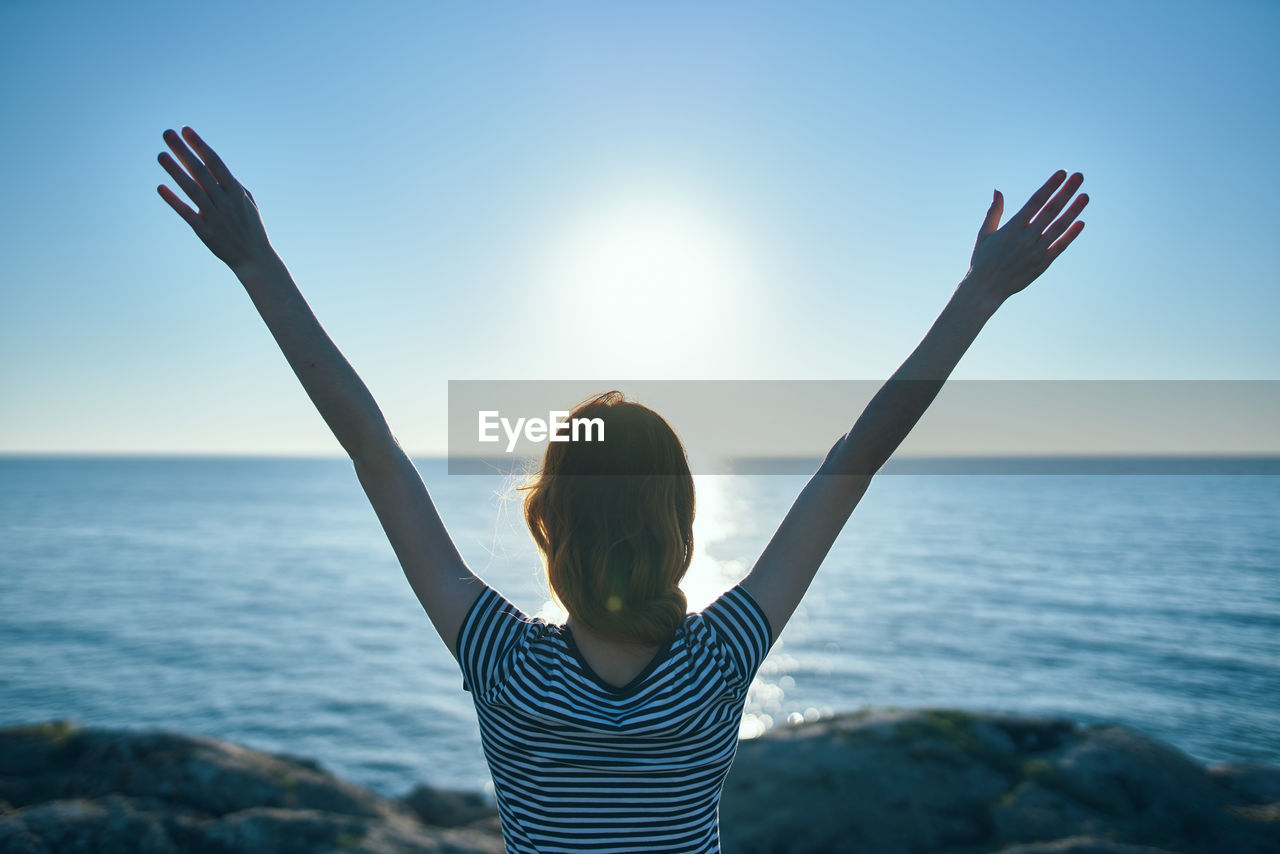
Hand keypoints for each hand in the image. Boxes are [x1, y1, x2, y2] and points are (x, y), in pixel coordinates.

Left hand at [157, 127, 273, 272]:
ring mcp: (215, 217)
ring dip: (175, 171)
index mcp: (237, 192)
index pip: (216, 163)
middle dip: (183, 151)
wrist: (254, 258)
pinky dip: (174, 200)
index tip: (185, 130)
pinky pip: (187, 213)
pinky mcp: (205, 232)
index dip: (200, 145)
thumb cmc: (250, 227)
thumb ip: (232, 184)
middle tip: (167, 134)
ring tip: (160, 155)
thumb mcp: (247, 203)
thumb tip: (214, 167)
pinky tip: (161, 187)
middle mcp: (226, 202)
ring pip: (192, 190)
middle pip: (201, 172)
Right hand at [967, 170, 1087, 303]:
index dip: (1050, 186)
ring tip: (1085, 196)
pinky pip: (1060, 246)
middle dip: (1066, 192)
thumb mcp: (984, 234)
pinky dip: (1071, 235)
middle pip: (1051, 210)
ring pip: (1059, 227)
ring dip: (1074, 210)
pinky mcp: (1042, 264)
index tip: (1062, 173)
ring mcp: (1036, 252)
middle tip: (1079, 176)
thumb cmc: (983, 260)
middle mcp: (1026, 238)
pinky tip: (1081, 222)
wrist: (986, 289)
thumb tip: (998, 191)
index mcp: (1011, 228)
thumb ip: (994, 212)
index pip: (1035, 202)